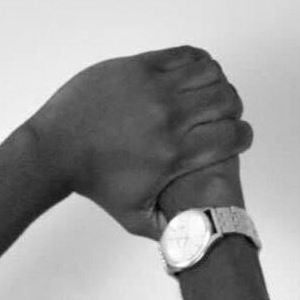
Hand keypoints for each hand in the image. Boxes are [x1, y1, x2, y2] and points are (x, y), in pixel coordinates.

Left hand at [26, 46, 251, 238]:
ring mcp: (154, 87)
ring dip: (217, 84)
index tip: (236, 139)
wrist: (58, 148)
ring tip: (207, 96)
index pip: (231, 136)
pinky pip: (186, 55)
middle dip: (233, 109)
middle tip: (223, 116)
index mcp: (173, 154)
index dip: (242, 137)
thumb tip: (194, 244)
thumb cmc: (96, 184)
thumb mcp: (133, 216)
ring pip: (211, 72)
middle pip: (227, 100)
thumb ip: (167, 229)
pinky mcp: (140, 66)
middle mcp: (168, 118)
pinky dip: (197, 64)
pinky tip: (190, 78)